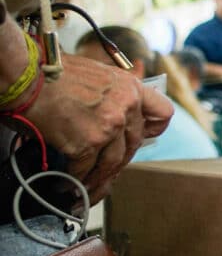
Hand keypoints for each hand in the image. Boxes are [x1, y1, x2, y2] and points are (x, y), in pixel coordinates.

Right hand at [22, 54, 173, 201]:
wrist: (26, 75)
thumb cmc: (53, 72)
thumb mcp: (97, 75)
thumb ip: (112, 95)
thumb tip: (112, 115)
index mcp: (131, 88)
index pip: (162, 114)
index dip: (153, 129)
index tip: (143, 137)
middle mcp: (126, 107)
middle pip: (134, 144)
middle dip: (119, 160)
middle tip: (105, 169)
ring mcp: (109, 126)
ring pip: (114, 162)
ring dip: (100, 176)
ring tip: (87, 184)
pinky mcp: (88, 143)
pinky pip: (86, 168)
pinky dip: (77, 179)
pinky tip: (67, 183)